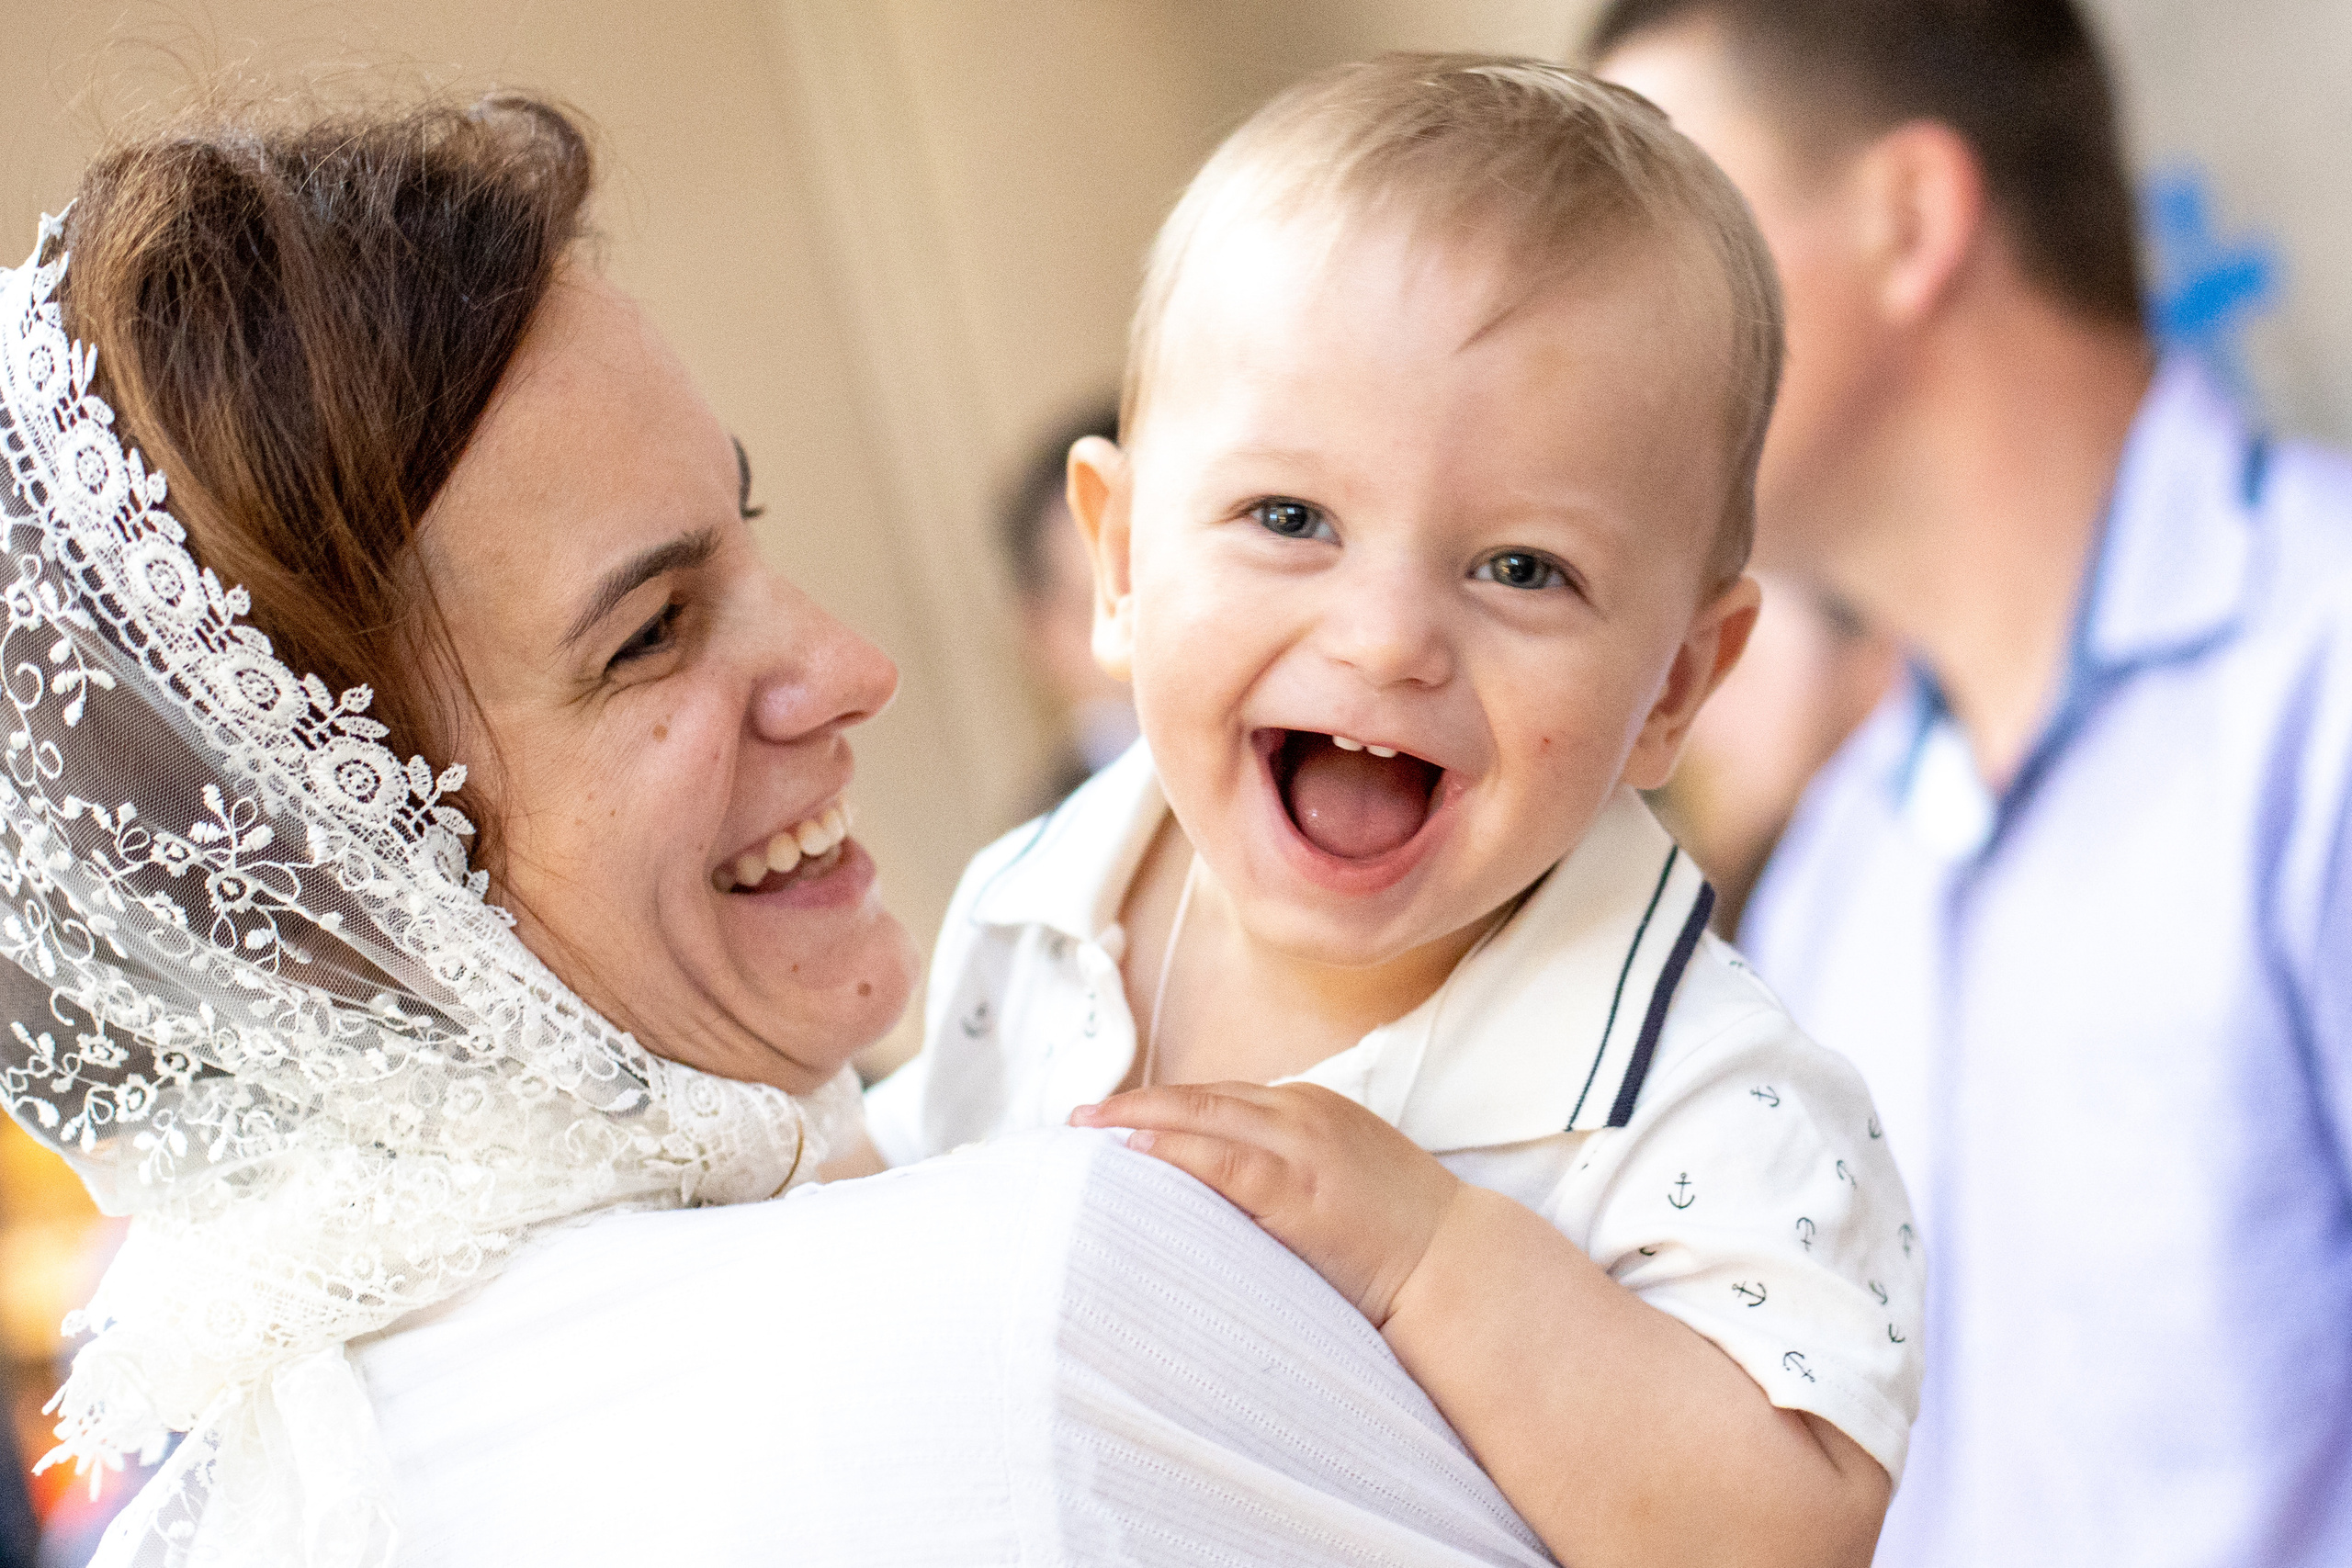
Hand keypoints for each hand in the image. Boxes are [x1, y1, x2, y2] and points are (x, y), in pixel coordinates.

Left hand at [1071, 1082, 1461, 1326]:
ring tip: (1086, 1132)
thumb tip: (1224, 1192)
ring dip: (1137, 1120)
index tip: (1116, 1119)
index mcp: (1312, 1107)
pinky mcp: (1300, 1187)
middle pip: (1201, 1097)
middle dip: (1136, 1105)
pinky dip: (1174, 1149)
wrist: (1455, 1263)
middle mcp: (1303, 1112)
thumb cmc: (1399, 1237)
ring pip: (1202, 1116)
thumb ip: (1287, 1170)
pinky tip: (1134, 1153)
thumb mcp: (1341, 1180)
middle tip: (1079, 1118)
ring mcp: (1303, 1145)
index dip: (1164, 1106)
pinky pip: (1222, 1159)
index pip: (1220, 1097)